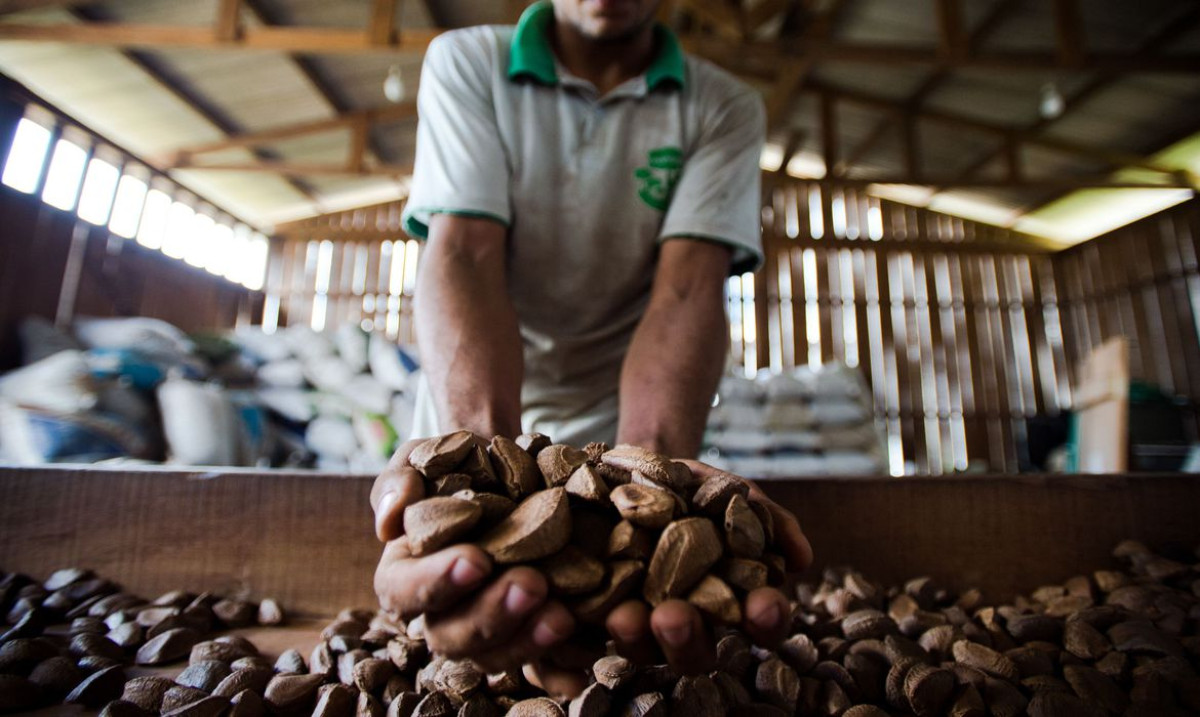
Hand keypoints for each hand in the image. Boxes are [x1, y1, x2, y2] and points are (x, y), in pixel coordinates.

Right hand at [370, 436, 575, 672]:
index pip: (403, 592)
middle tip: (532, 584)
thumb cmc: (455, 466)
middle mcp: (442, 612)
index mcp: (404, 576)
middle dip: (493, 614)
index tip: (475, 561)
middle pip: (454, 636)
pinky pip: (543, 663)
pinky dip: (565, 660)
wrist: (509, 469)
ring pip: (497, 655)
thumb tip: (391, 519)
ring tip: (564, 616)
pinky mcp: (529, 632)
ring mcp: (488, 627)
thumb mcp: (420, 459)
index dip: (435, 583)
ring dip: (529, 640)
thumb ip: (397, 482)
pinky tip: (587, 646)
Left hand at [602, 459, 812, 674]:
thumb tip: (801, 557)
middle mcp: (687, 623)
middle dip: (687, 638)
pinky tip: (577, 608)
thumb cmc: (691, 486)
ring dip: (634, 637)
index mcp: (729, 600)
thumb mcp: (729, 492)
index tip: (764, 604)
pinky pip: (586, 633)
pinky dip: (582, 626)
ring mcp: (638, 623)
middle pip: (695, 654)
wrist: (627, 466)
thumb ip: (765, 519)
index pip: (759, 624)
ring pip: (640, 650)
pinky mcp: (591, 613)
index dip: (766, 621)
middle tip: (674, 616)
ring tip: (624, 614)